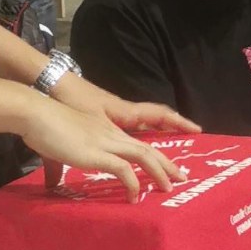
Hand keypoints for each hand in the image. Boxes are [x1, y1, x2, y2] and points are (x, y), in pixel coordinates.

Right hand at [20, 93, 184, 199]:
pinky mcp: (97, 153)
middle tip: (181, 178)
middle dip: (167, 164)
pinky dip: (133, 184)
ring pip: (144, 156)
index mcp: (106, 132)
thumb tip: (51, 184)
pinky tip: (134, 197)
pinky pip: (124, 170)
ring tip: (168, 188)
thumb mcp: (55, 150)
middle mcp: (112, 135)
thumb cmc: (43, 129)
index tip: (165, 169)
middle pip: (148, 149)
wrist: (36, 113)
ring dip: (159, 172)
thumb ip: (57, 167)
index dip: (154, 156)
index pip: (138, 143)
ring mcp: (106, 142)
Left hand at [51, 69, 199, 135]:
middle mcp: (125, 112)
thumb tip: (96, 165)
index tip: (197, 130)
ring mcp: (116, 112)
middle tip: (188, 145)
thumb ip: (94, 141)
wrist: (53, 83)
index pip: (160, 115)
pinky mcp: (105, 114)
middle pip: (157, 119)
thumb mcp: (86, 122)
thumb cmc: (72, 100)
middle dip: (175, 130)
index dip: (178, 123)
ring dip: (159, 131)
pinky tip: (139, 144)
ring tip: (169, 148)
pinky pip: (131, 124)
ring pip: (145, 122)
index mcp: (126, 112)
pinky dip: (141, 132)